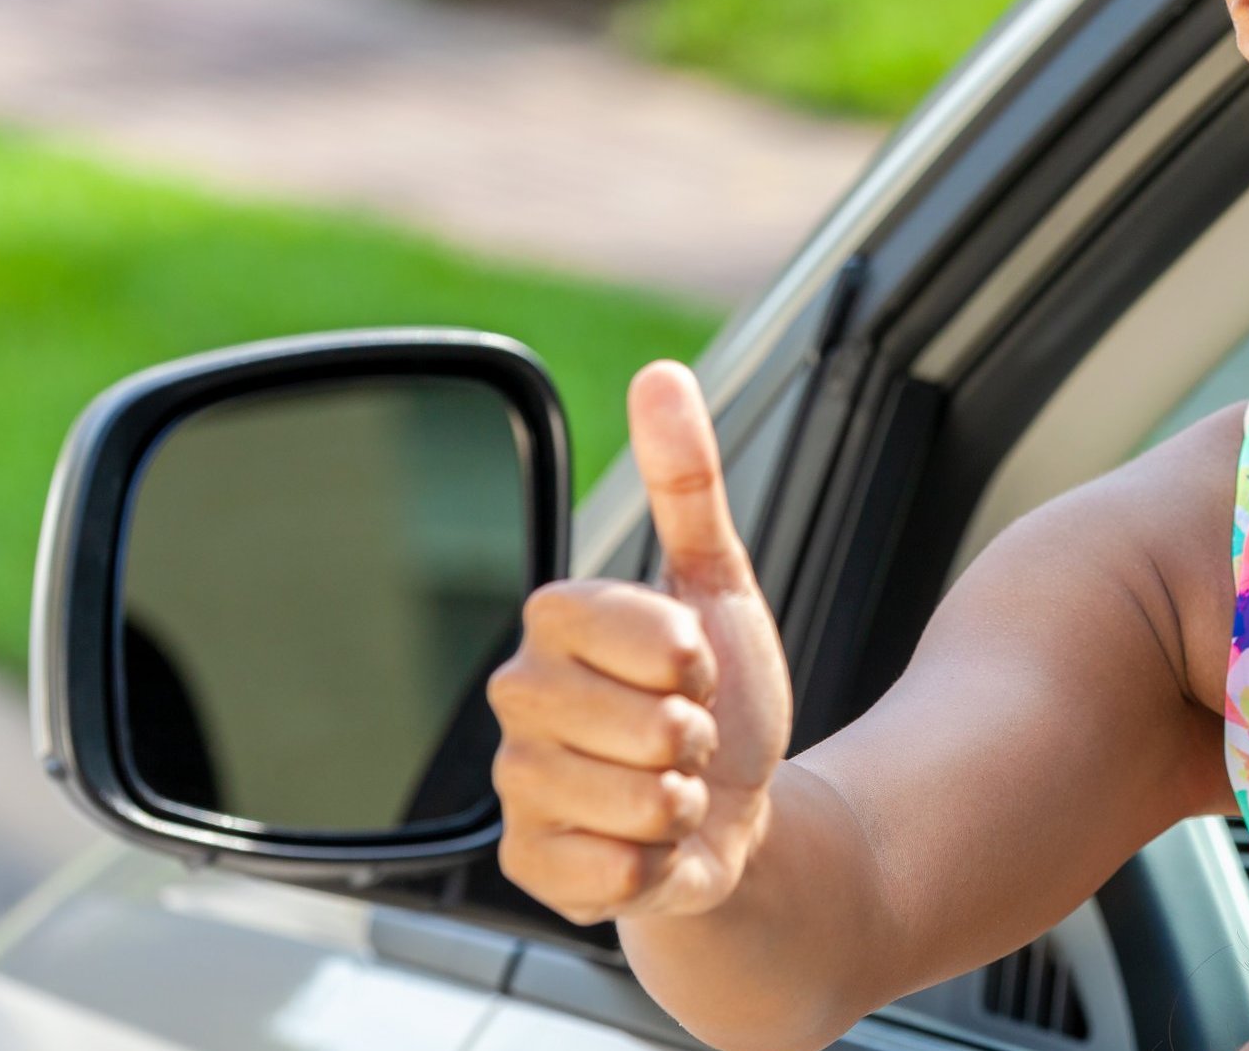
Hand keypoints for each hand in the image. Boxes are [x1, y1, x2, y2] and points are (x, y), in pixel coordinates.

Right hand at [488, 361, 793, 923]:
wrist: (732, 816)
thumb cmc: (720, 697)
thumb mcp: (719, 583)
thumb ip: (687, 482)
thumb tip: (662, 375)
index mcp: (554, 620)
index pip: (638, 631)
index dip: (691, 659)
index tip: (695, 668)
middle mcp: (517, 697)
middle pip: (647, 727)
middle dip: (697, 738)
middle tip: (687, 737)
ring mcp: (516, 784)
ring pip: (638, 802)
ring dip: (684, 804)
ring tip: (671, 790)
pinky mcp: (526, 864)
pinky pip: (614, 873)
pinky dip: (655, 866)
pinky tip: (645, 846)